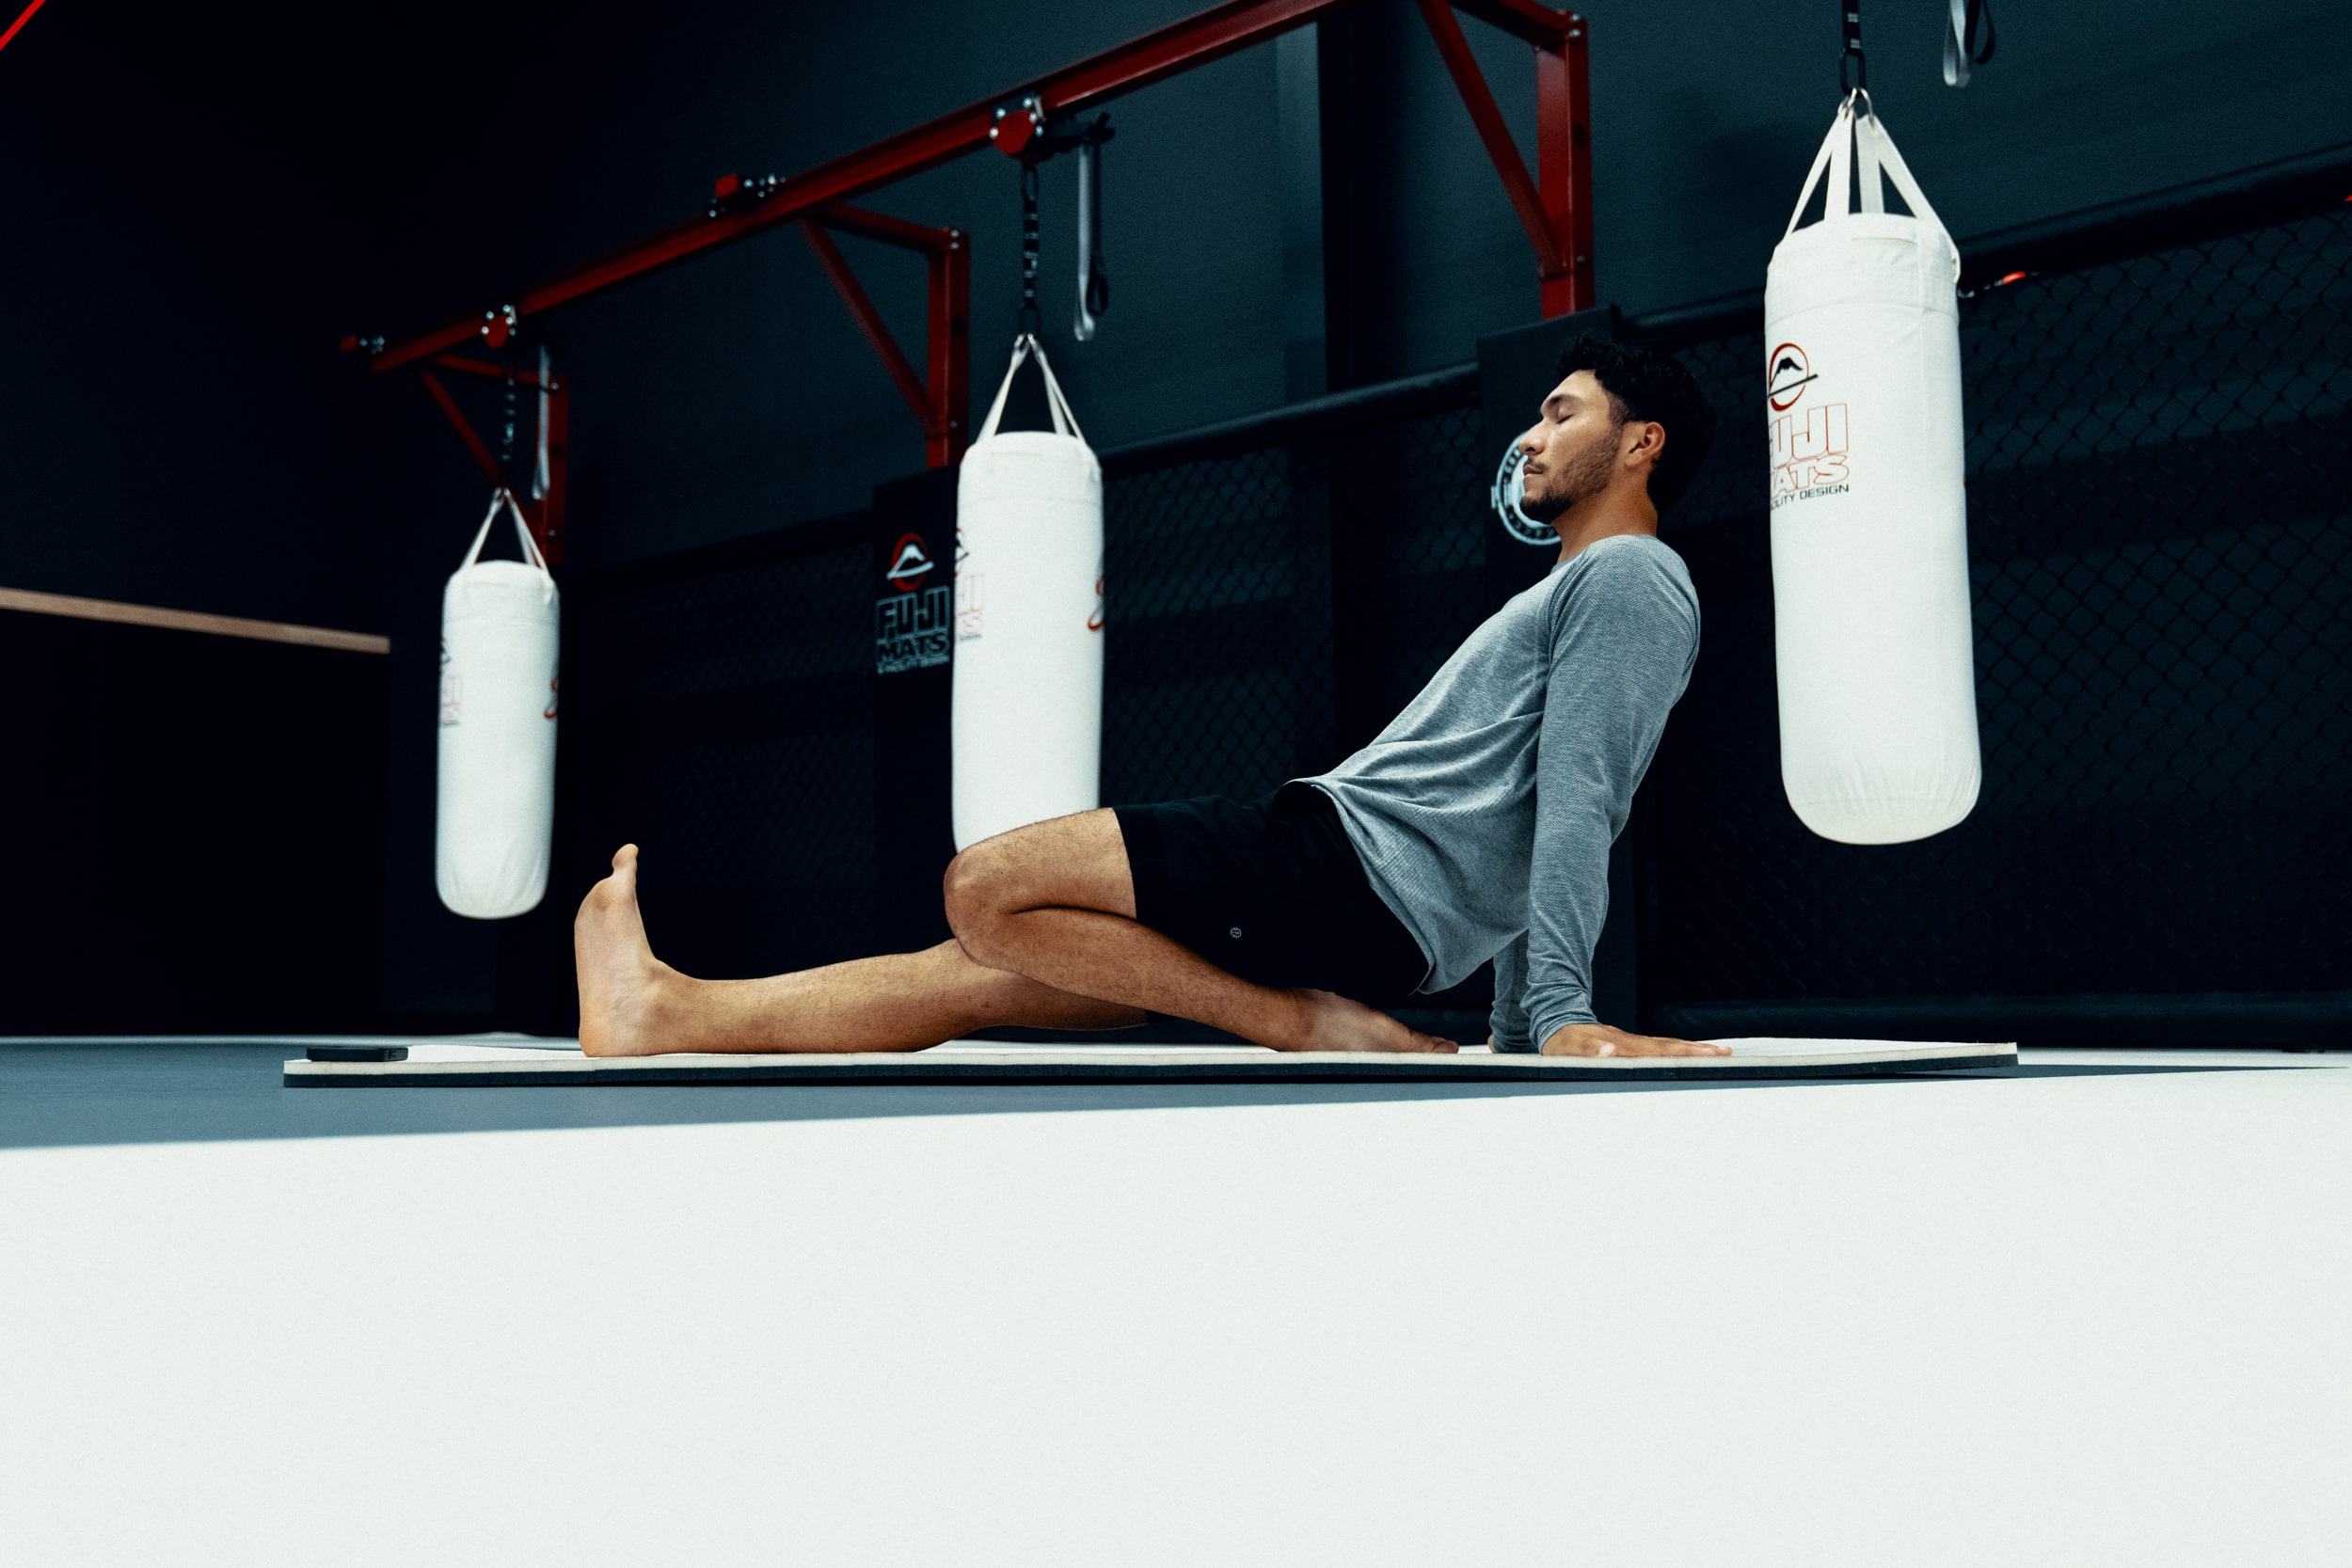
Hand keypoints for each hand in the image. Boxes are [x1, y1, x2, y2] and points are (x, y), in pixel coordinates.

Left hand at [1539, 1023, 1729, 1057]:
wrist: (1557, 1023)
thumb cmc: (1562, 1043)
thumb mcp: (1568, 1050)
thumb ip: (1588, 1052)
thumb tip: (1610, 1051)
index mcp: (1621, 1047)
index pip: (1656, 1053)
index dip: (1681, 1055)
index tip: (1706, 1056)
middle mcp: (1632, 1043)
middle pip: (1670, 1047)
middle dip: (1698, 1052)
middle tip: (1725, 1054)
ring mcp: (1634, 1043)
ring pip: (1669, 1046)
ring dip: (1694, 1049)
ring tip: (1719, 1052)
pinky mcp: (1633, 1045)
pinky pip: (1661, 1047)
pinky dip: (1680, 1050)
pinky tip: (1694, 1053)